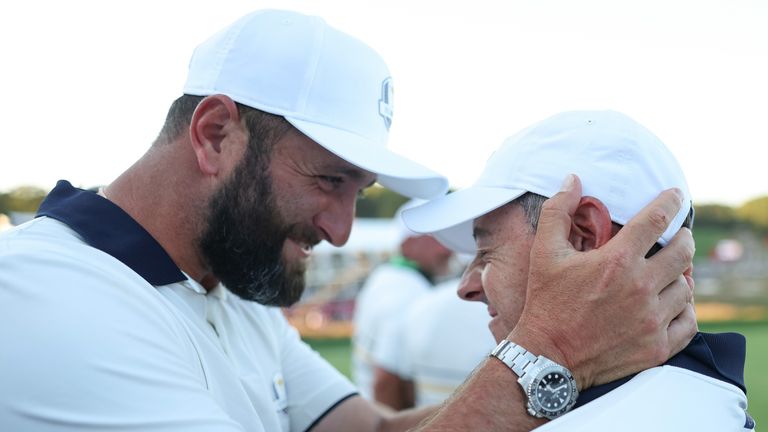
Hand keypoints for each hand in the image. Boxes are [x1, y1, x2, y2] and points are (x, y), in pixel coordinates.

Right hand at [510, 174, 695, 389]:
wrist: (548, 357)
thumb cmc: (546, 301)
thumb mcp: (544, 252)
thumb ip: (558, 211)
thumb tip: (572, 179)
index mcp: (616, 261)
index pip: (657, 219)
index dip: (671, 201)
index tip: (676, 195)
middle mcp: (640, 287)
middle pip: (683, 252)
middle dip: (682, 239)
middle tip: (675, 238)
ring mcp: (651, 319)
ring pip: (687, 287)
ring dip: (680, 276)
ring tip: (667, 274)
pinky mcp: (657, 346)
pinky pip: (689, 321)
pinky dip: (685, 309)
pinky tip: (671, 303)